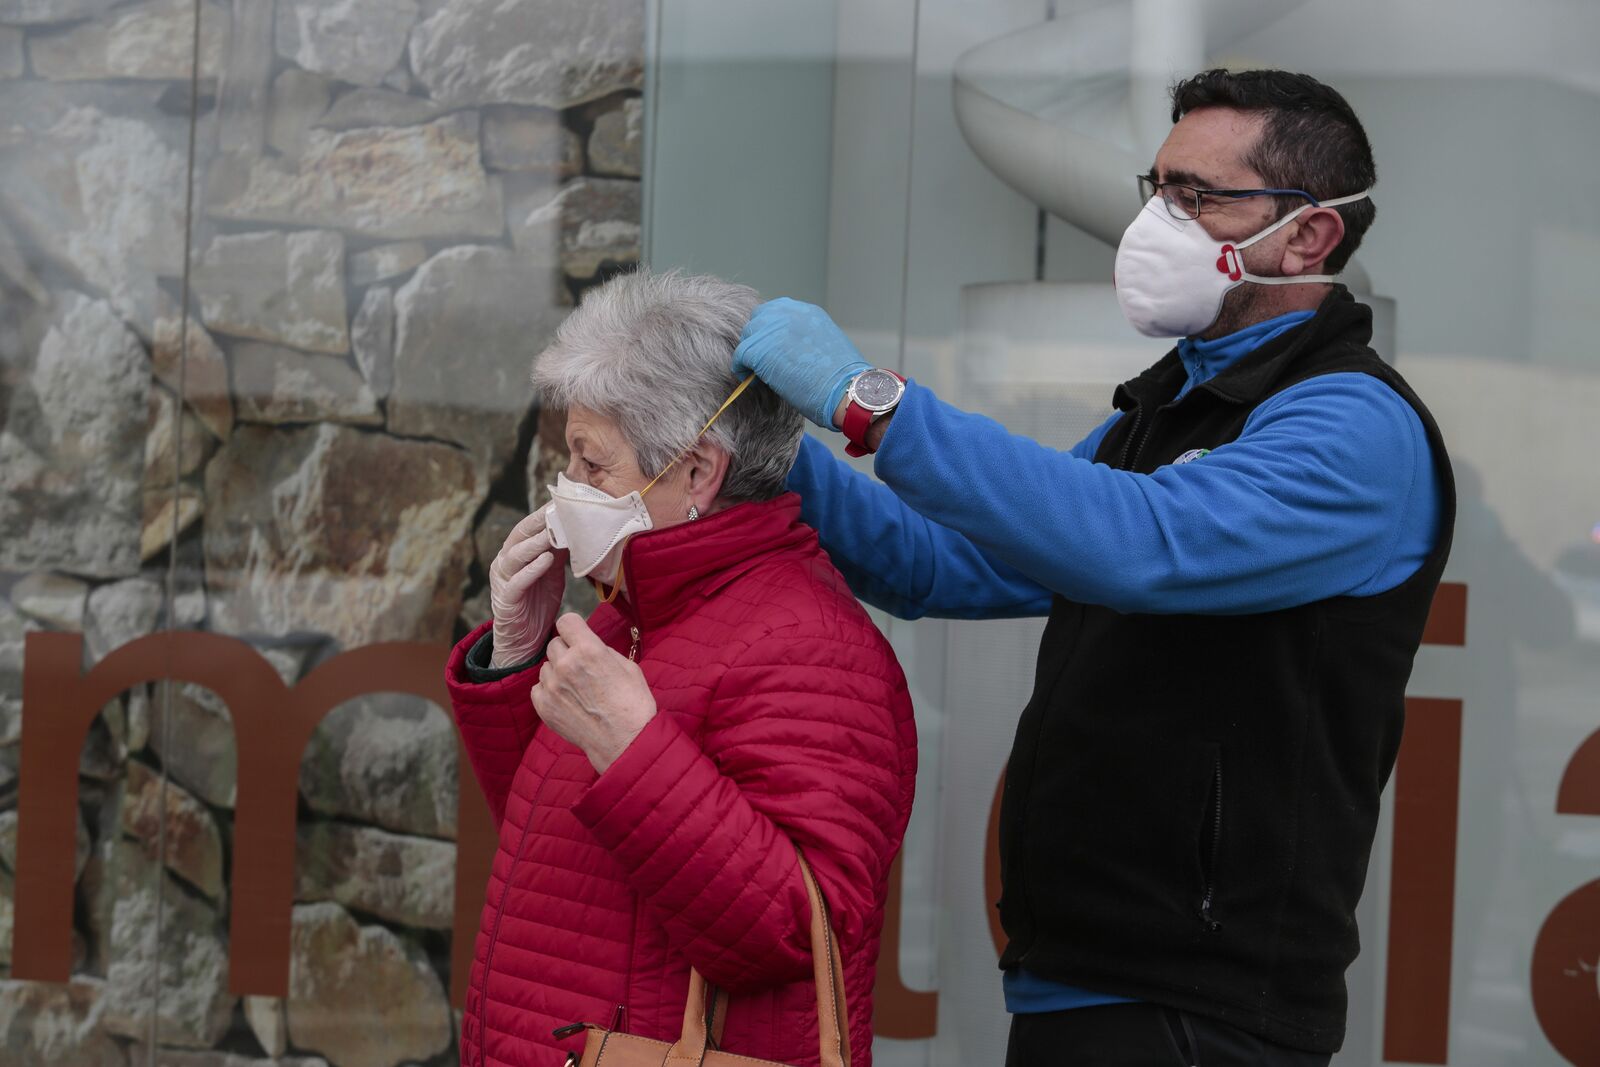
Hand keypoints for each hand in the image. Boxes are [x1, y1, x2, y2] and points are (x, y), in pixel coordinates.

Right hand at [488, 506, 566, 667]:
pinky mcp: (506, 599)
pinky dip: (532, 569)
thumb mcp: (552, 574)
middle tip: (556, 509)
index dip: (543, 514)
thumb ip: (557, 553)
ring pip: (516, 556)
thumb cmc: (537, 604)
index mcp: (514, 554)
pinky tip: (546, 559)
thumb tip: (572, 529)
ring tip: (553, 532)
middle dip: (538, 522)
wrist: (525, 640)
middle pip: (519, 536)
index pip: (527, 528)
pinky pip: (518, 581)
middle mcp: (505, 563)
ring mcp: (503, 580)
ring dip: (535, 543)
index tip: (561, 501)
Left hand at [532, 614, 657, 773]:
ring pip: (546, 666)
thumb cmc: (632, 704)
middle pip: (554, 643)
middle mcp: (566, 664)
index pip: (566, 621)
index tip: (578, 636)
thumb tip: (588, 645)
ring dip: (558, 671)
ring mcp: (552, 686)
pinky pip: (539, 687)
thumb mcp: (627, 666)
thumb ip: (603, 650)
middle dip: (567, 651)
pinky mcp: (543, 705)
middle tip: (581, 667)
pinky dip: (550, 690)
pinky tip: (567, 700)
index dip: (574, 628)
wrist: (625, 741)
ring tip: (576, 688)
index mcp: (589, 650)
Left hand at [732, 298, 870, 428]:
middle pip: (759, 319)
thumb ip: (805, 339)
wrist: (846, 389)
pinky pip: (740, 356)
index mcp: (807, 312)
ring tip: (760, 373)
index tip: (773, 349)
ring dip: (751, 354)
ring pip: (748, 336)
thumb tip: (787, 351)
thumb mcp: (826, 345)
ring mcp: (772, 329)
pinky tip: (752, 381)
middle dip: (759, 340)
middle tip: (764, 362)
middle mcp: (788, 313)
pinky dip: (742, 369)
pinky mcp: (759, 349)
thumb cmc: (842, 379)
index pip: (777, 311)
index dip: (772, 332)